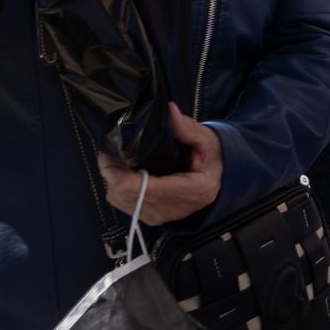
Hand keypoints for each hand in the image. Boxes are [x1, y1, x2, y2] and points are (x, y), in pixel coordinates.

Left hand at [100, 104, 222, 225]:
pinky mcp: (152, 218)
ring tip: (118, 160)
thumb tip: (169, 111)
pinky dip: (119, 189)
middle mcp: (174, 209)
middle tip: (111, 152)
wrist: (219, 178)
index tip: (111, 153)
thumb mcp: (207, 139)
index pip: (145, 189)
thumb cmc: (213, 158)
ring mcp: (162, 217)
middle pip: (126, 195)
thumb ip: (188, 128)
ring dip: (114, 181)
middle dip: (112, 173)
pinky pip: (124, 205)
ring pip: (121, 201)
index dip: (120, 173)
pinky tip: (126, 174)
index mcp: (193, 191)